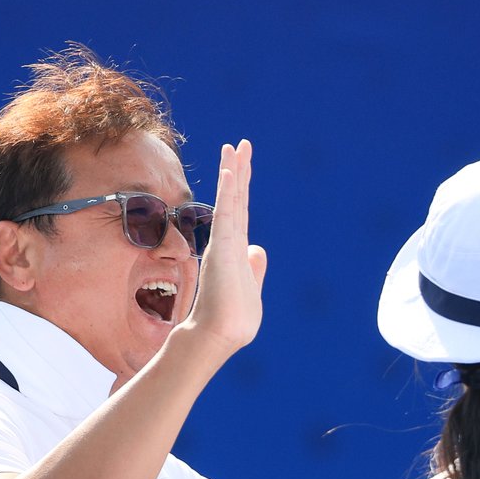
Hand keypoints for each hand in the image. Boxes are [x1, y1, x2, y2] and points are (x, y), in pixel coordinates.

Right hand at [175, 139, 268, 356]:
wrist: (220, 334)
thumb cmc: (234, 318)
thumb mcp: (251, 288)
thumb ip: (254, 267)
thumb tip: (258, 249)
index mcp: (236, 250)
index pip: (240, 211)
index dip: (241, 187)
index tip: (242, 164)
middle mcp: (229, 242)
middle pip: (235, 199)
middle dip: (238, 171)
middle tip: (240, 144)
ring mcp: (225, 244)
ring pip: (230, 201)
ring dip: (233, 173)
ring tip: (234, 147)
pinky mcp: (224, 249)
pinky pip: (226, 215)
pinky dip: (229, 193)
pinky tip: (230, 172)